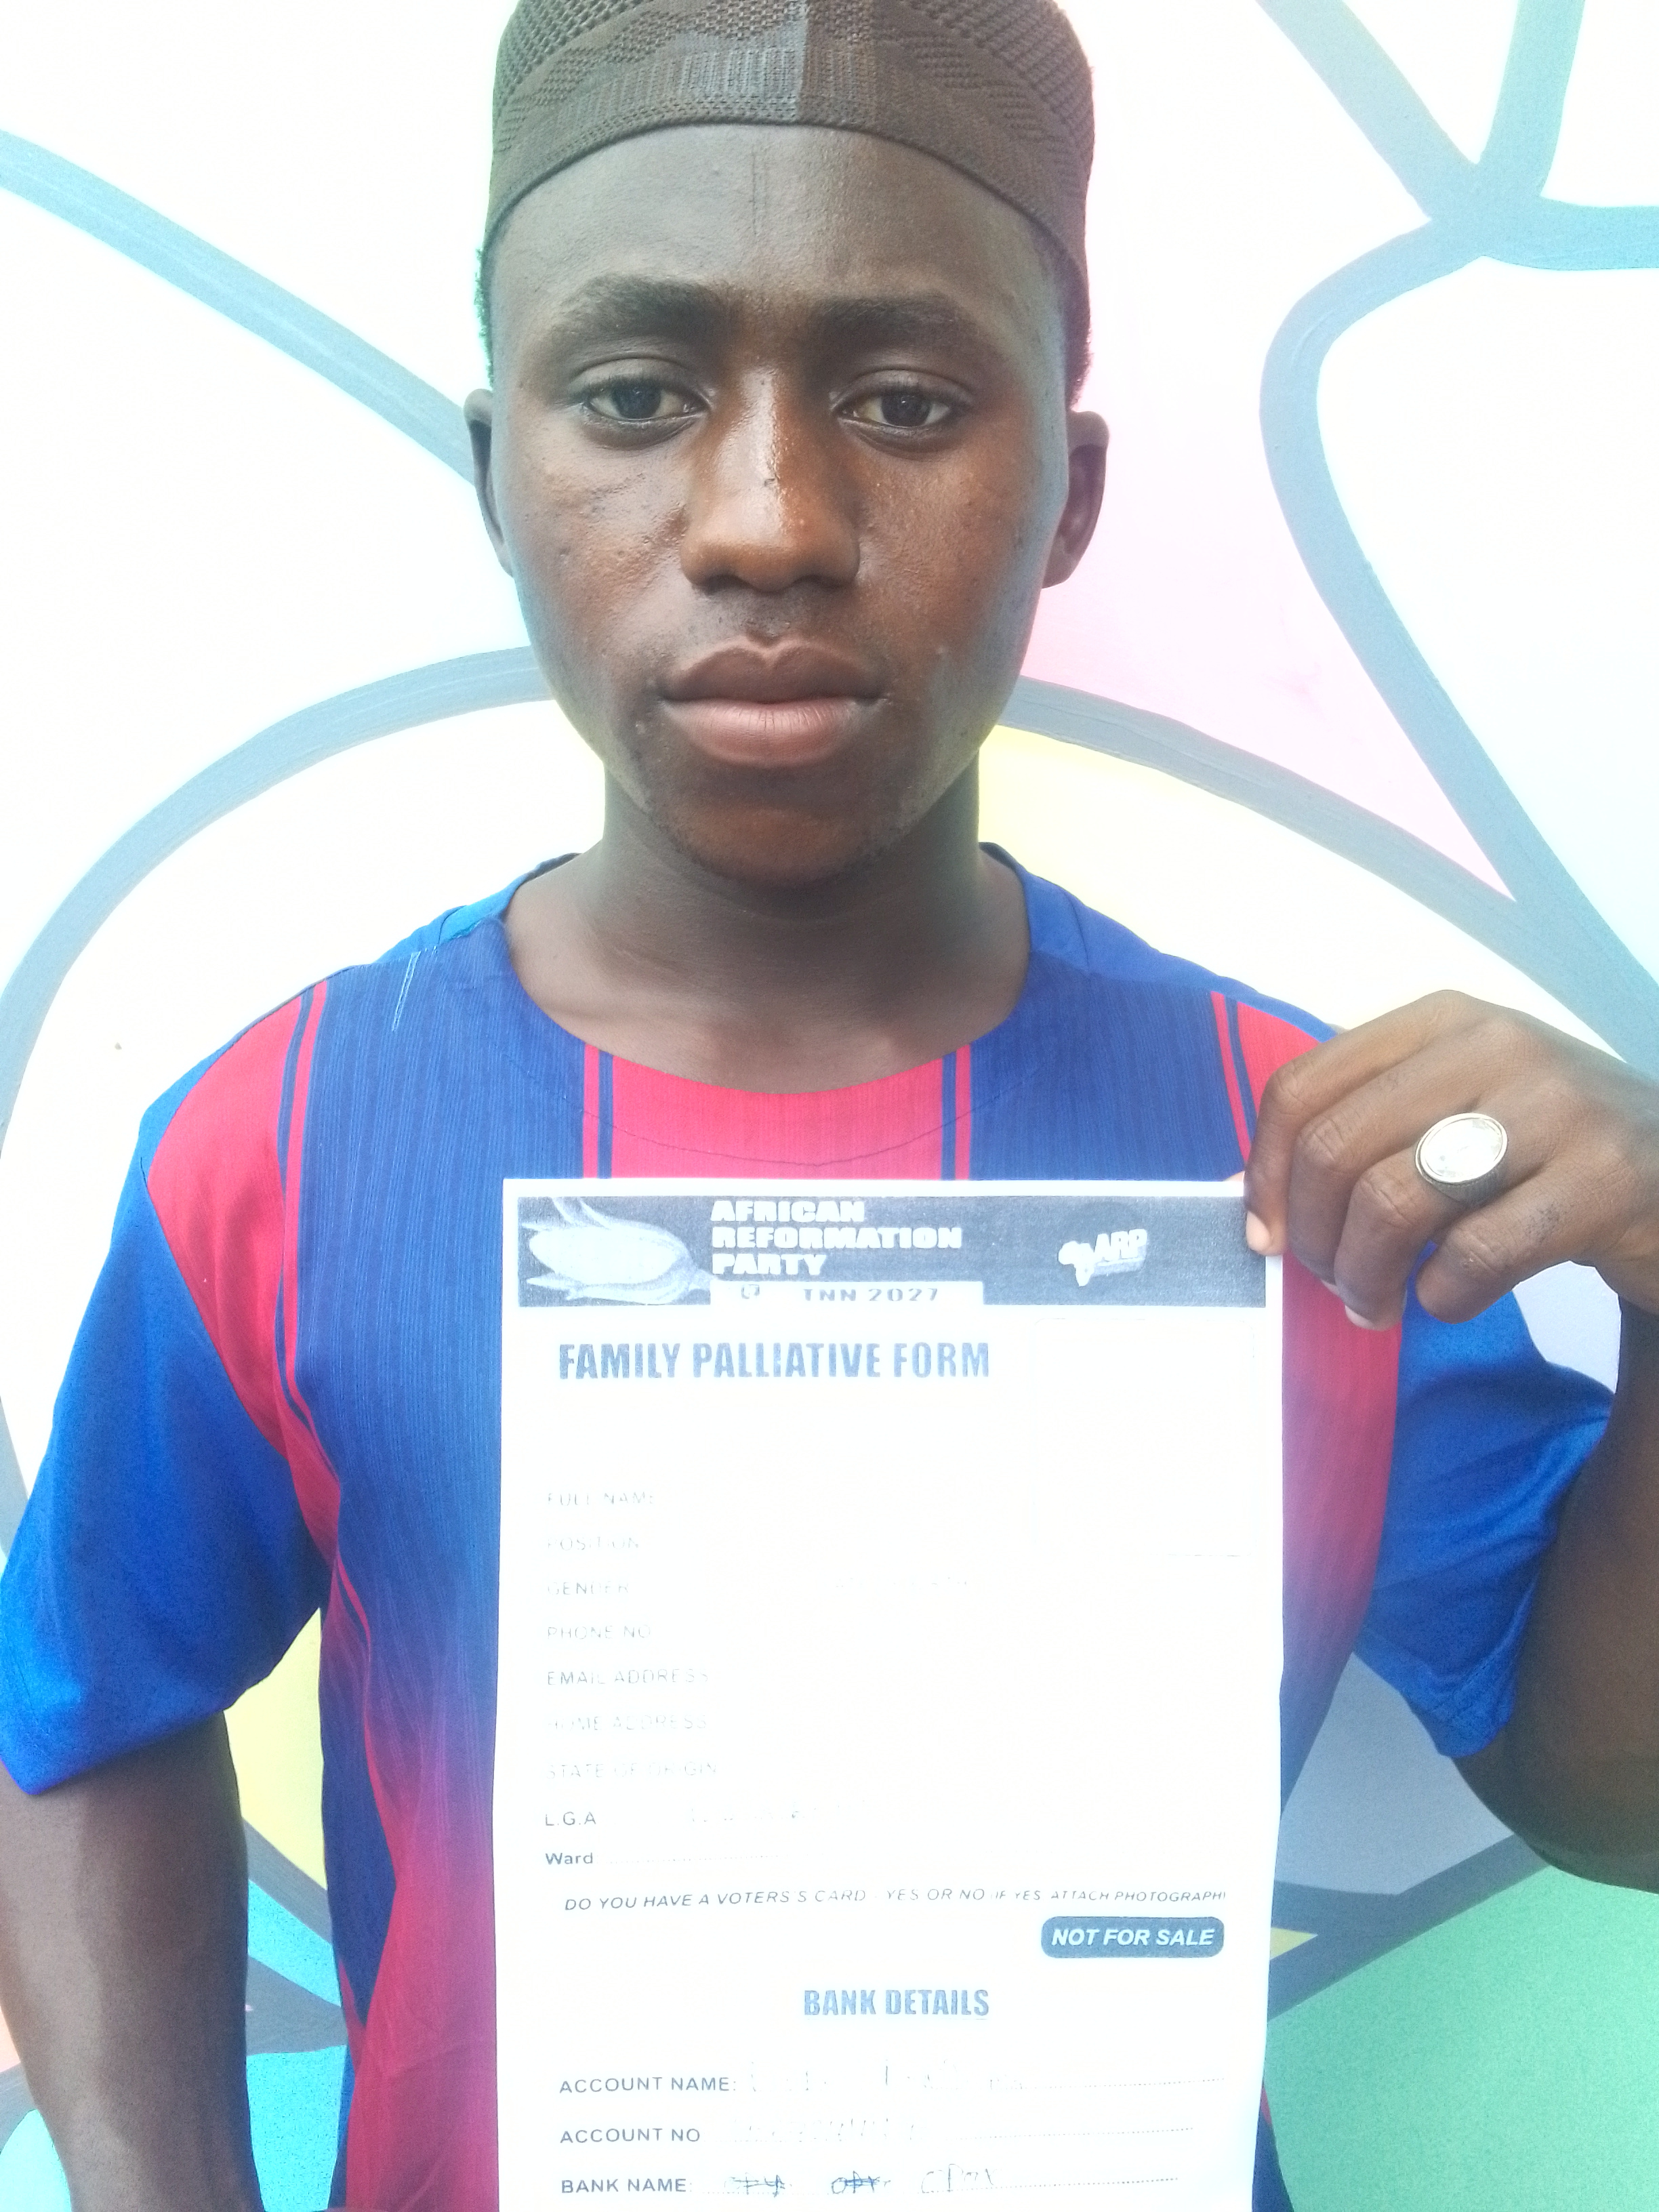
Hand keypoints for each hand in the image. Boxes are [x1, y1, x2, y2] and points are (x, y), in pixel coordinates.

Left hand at [1241, 991, 1658, 1328]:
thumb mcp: (1463, 1102)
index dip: (1265, 1173)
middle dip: (1313, 1237)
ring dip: (1365, 1276)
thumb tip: (1260, 1198)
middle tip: (1331, 1281)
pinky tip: (1449, 1299)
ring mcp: (1555, 1109)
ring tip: (1376, 1304)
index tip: (1266, 1235)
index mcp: (1442, 1020)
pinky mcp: (1602, 1182)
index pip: (1304, 1086)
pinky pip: (1475, 1256)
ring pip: (1393, 1201)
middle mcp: (1496, 1046)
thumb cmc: (1552, 1147)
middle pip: (1338, 1147)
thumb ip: (1372, 1124)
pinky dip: (1442, 1297)